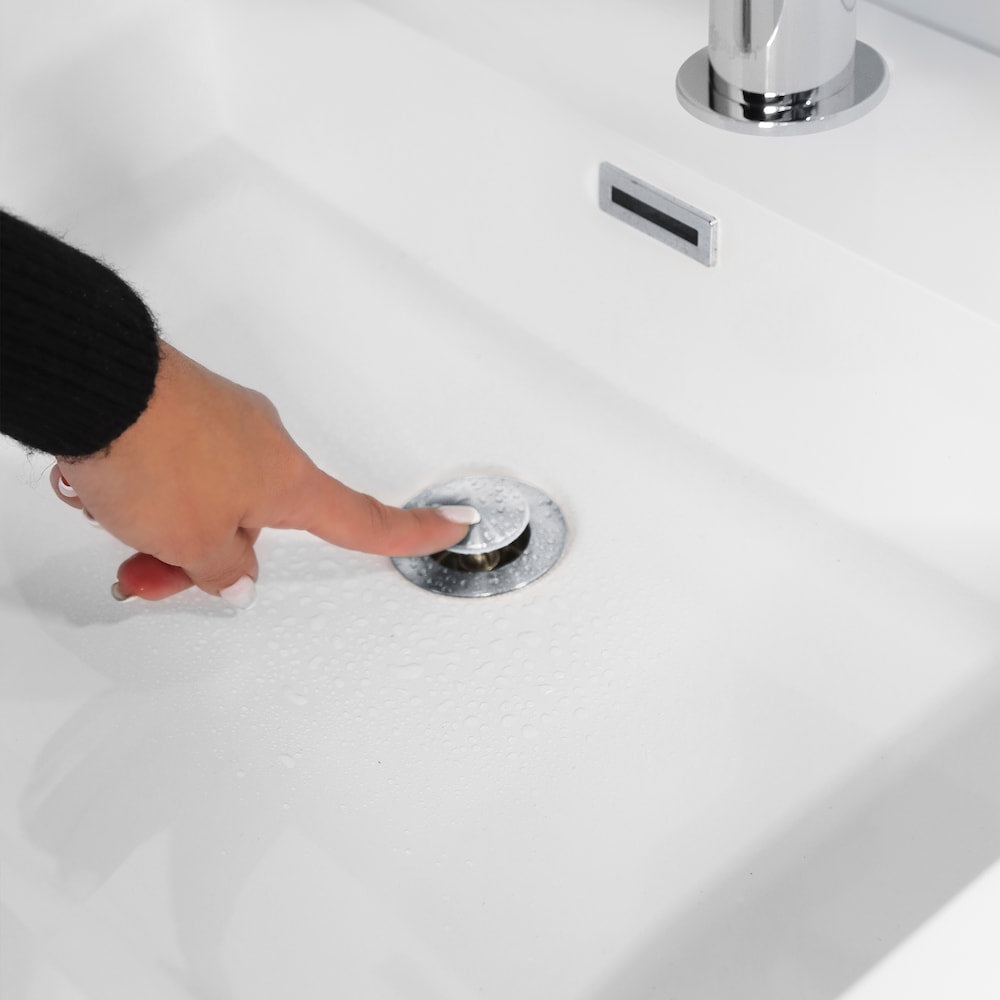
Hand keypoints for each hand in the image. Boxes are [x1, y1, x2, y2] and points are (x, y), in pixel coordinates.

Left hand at [50, 343, 476, 605]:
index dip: (412, 531)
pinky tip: (111, 491)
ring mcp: (225, 421)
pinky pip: (177, 466)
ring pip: (207, 497)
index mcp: (289, 482)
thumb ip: (222, 570)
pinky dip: (147, 491)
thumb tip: (237, 575)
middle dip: (203, 553)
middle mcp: (266, 446)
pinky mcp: (184, 407)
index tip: (451, 523)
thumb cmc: (155, 454)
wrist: (94, 383)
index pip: (364, 520)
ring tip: (119, 526)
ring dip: (165, 526)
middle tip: (153, 570)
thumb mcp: (192, 543)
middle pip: (254, 521)